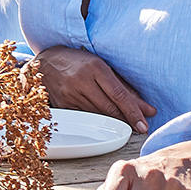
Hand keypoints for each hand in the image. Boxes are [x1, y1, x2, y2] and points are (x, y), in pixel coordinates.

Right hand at [36, 45, 156, 129]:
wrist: (45, 63)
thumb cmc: (78, 62)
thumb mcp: (101, 66)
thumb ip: (123, 86)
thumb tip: (145, 108)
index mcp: (95, 67)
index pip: (119, 94)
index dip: (133, 111)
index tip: (144, 124)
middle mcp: (81, 81)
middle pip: (110, 107)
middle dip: (127, 119)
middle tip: (141, 128)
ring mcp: (70, 94)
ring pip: (99, 115)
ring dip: (115, 121)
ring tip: (127, 124)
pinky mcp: (63, 105)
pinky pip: (86, 117)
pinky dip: (98, 121)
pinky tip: (106, 121)